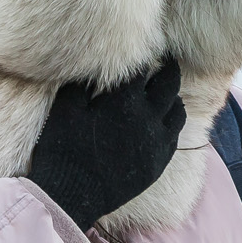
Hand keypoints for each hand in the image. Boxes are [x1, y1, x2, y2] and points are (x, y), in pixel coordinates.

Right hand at [26, 57, 186, 231]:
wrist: (72, 195)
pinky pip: (175, 135)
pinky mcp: (159, 162)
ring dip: (173, 96)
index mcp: (124, 100)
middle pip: (169, 82)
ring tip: (167, 91)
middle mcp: (147, 117)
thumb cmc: (64, 149)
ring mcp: (157, 141)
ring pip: (177, 110)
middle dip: (167, 69)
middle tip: (165, 61)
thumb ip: (82, 84)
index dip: (143, 54)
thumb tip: (93, 65)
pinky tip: (164, 120)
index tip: (144, 47)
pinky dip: (172, 122)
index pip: (142, 67)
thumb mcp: (65, 109)